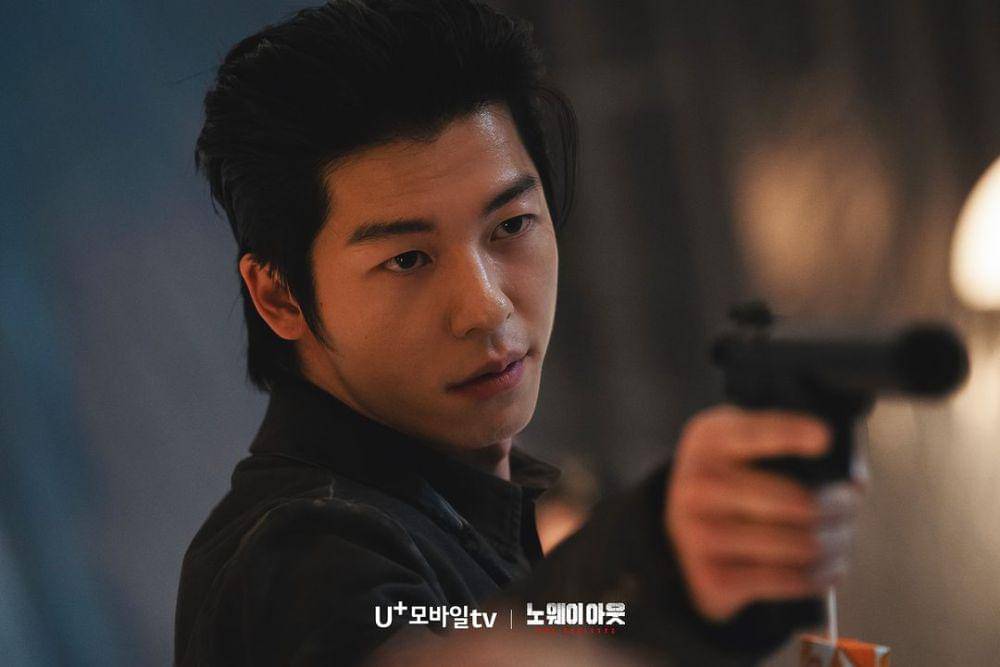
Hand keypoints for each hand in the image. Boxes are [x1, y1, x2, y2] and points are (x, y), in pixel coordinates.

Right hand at [664, 405, 866, 622]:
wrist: (679, 539)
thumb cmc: (731, 483)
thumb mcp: (742, 447)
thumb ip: (787, 445)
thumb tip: (854, 483)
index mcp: (709, 441)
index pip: (753, 435)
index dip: (789, 433)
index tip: (823, 437)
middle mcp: (697, 486)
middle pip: (797, 501)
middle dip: (838, 506)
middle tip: (850, 506)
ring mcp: (700, 535)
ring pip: (799, 545)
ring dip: (835, 544)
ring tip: (842, 538)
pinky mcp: (713, 579)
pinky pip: (786, 580)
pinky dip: (819, 576)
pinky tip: (831, 568)